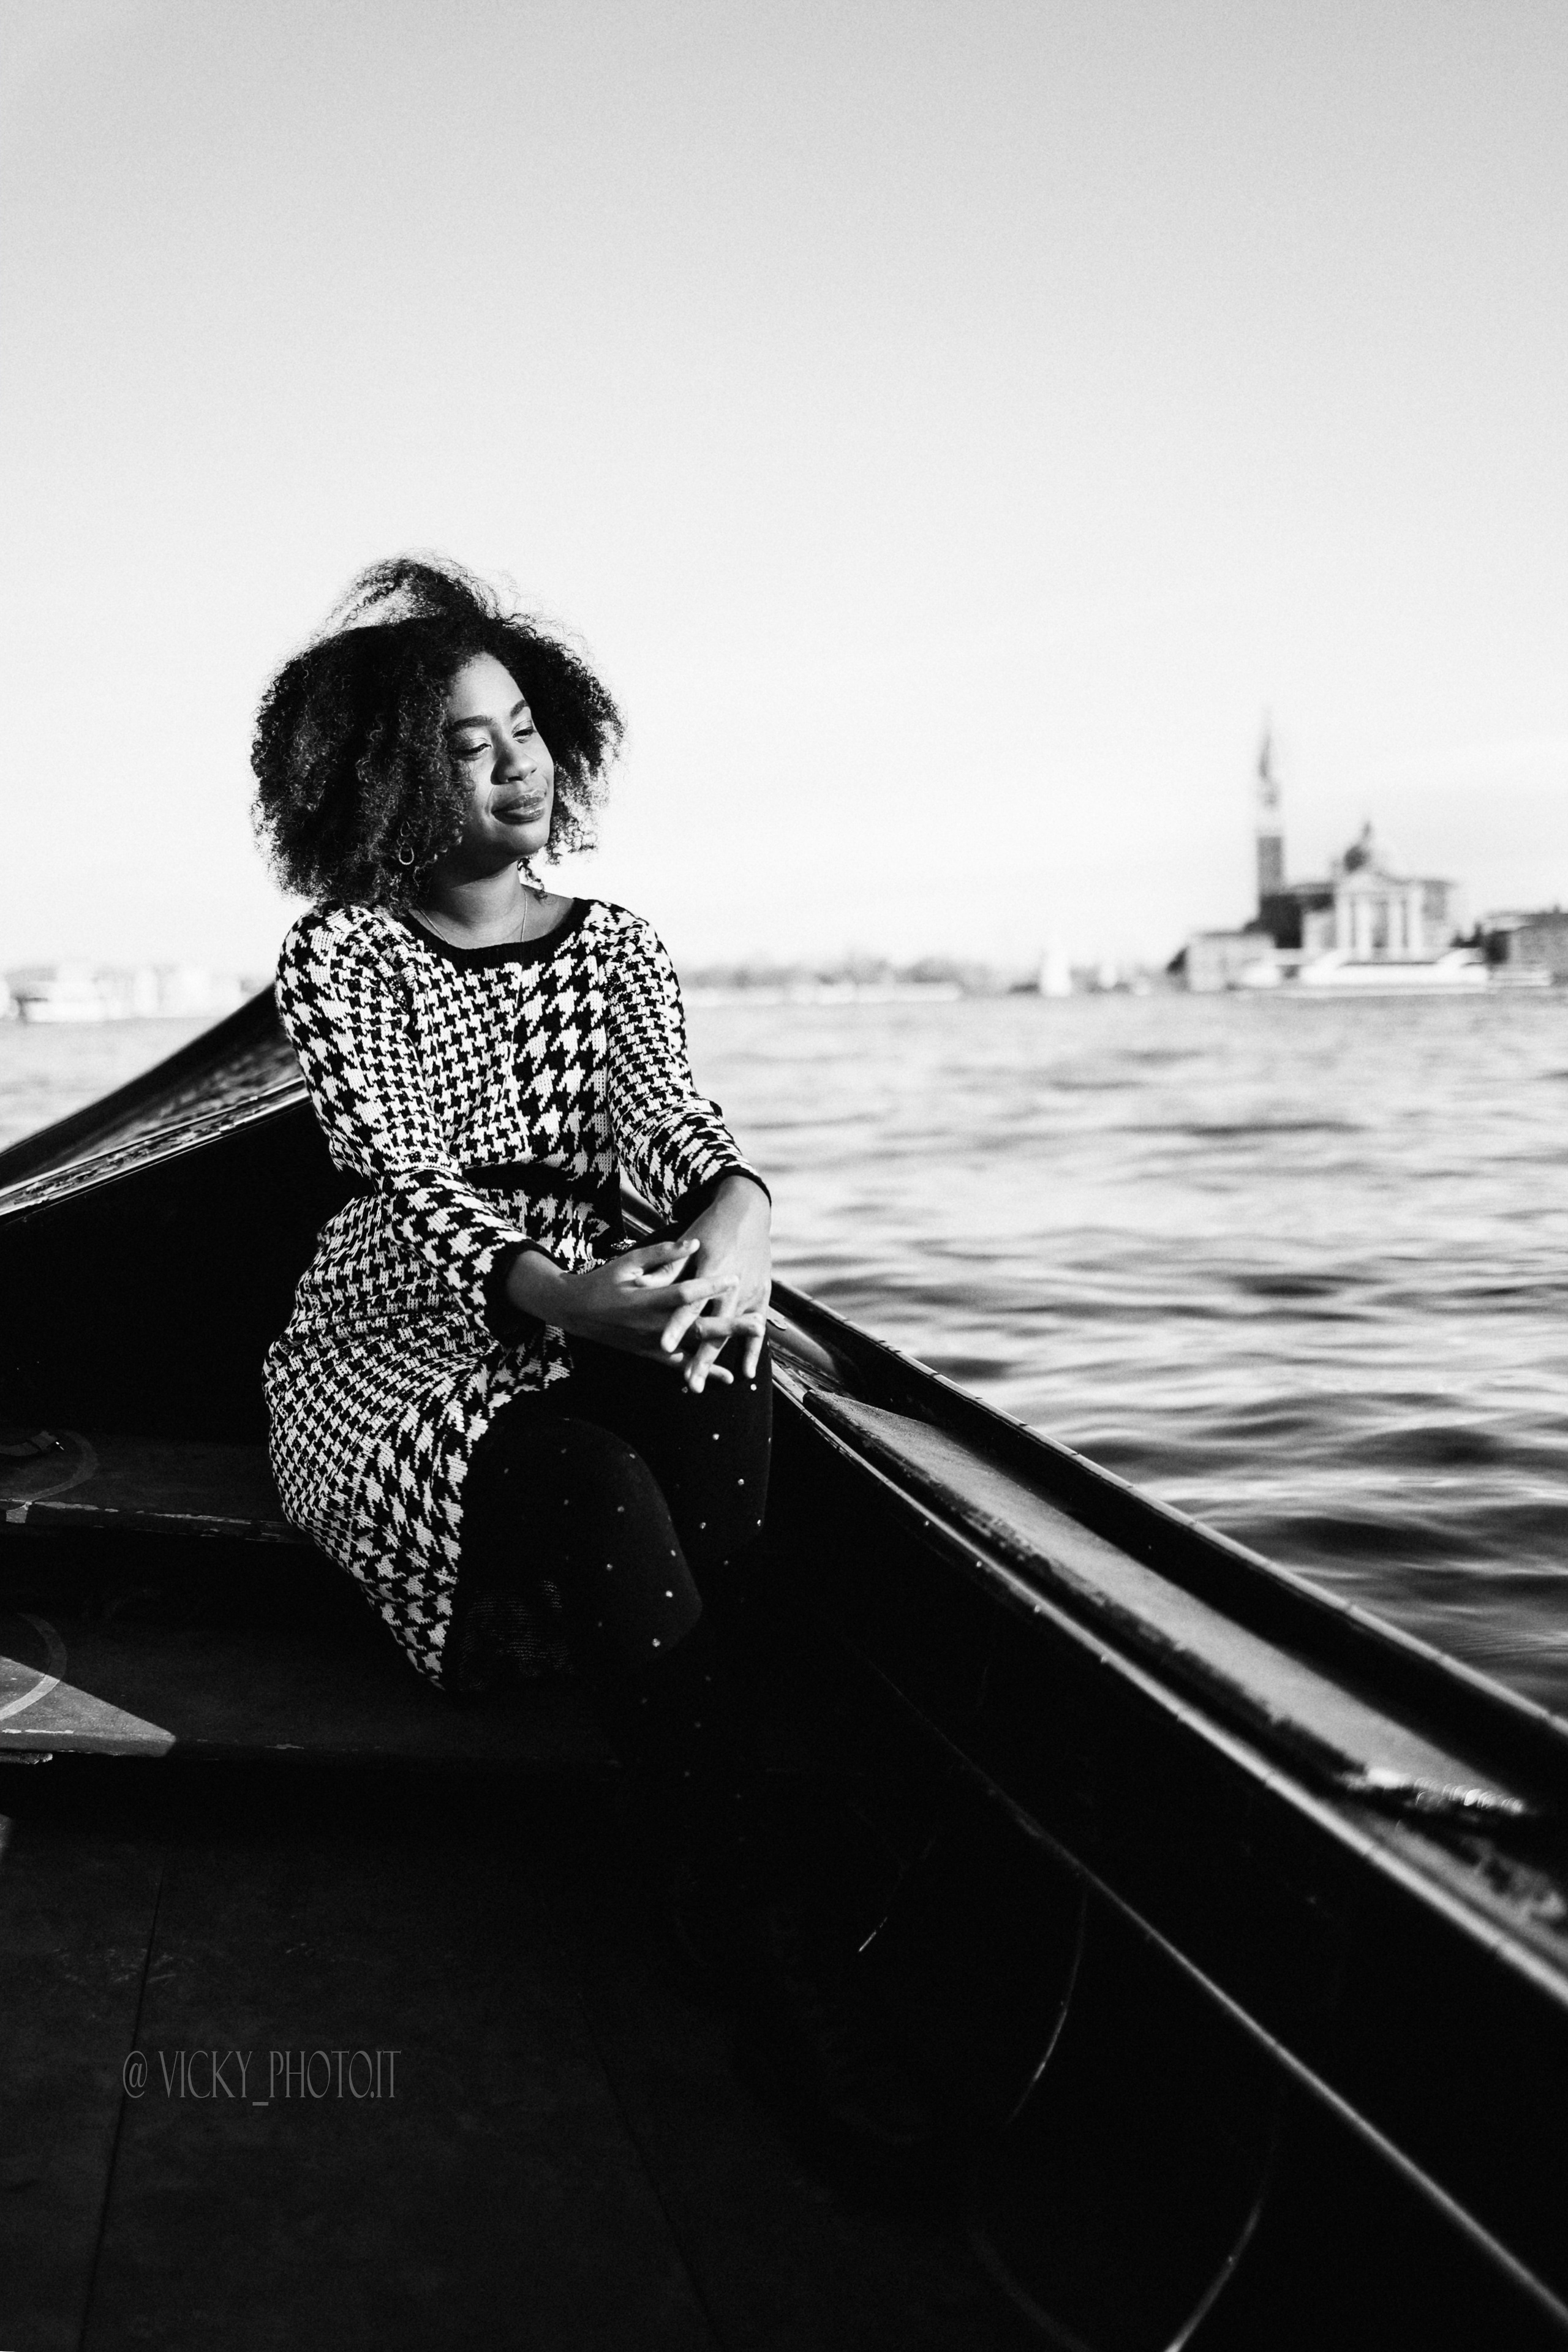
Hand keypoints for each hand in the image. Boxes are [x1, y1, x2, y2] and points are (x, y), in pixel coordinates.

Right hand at [504, 1238, 740, 1381]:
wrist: (576, 1312)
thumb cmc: (604, 1281)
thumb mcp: (628, 1262)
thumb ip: (662, 1254)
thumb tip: (694, 1243)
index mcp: (645, 1300)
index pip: (683, 1294)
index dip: (709, 1286)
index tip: (734, 1278)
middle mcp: (651, 1326)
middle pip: (696, 1327)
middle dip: (729, 1326)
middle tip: (758, 1323)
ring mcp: (651, 1344)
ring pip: (692, 1349)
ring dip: (723, 1349)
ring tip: (748, 1349)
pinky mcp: (649, 1354)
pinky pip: (679, 1366)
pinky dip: (702, 1371)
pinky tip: (726, 1377)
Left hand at [657, 1175, 771, 1391]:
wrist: (748, 1212)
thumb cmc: (712, 1228)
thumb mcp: (690, 1243)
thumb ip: (669, 1267)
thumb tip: (646, 1286)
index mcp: (711, 1269)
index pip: (690, 1303)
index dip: (677, 1325)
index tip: (663, 1345)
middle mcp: (733, 1285)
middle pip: (714, 1327)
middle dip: (701, 1357)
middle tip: (689, 1382)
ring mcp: (750, 1292)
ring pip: (732, 1333)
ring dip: (717, 1359)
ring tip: (702, 1382)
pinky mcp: (761, 1295)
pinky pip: (756, 1328)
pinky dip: (750, 1350)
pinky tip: (743, 1374)